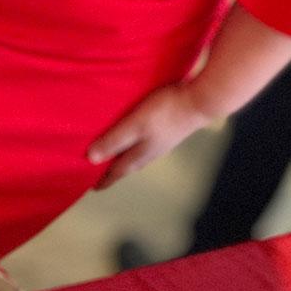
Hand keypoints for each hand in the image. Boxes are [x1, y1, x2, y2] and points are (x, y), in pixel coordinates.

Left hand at [87, 85, 210, 188]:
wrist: (199, 103)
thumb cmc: (165, 111)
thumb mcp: (134, 124)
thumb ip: (114, 140)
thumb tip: (92, 158)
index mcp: (140, 155)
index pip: (117, 172)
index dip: (103, 180)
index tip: (92, 187)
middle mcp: (150, 154)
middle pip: (127, 167)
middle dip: (113, 171)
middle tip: (100, 173)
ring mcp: (161, 144)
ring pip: (138, 156)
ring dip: (124, 159)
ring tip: (115, 156)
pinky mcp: (169, 134)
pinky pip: (147, 146)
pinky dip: (136, 147)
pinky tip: (138, 138)